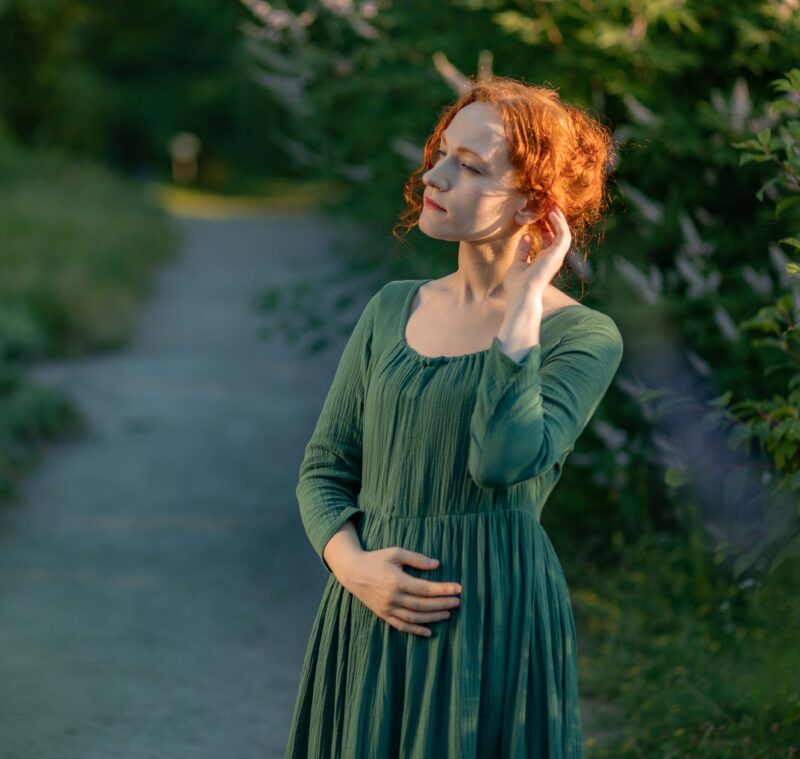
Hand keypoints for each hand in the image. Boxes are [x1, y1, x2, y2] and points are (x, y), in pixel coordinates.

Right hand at [341, 547, 461, 637]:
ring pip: (414, 618)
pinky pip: (402, 626)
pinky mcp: (383, 614)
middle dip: (442, 604)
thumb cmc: (376, 559)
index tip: (458, 589)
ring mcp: (387, 608)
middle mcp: (393, 597)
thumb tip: (437, 565)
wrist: (352, 571)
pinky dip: (416, 630)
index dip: (443, 590)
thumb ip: (416, 559)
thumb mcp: (396, 553)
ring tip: (448, 613)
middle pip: (423, 605)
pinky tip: (428, 631)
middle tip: (458, 602)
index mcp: (397, 581)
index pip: (425, 589)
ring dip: (433, 617)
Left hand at [503, 206, 572, 310]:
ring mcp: (557, 256)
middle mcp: (553, 258)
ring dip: (559, 219)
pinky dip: (559, 224)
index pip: (549, 240)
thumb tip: (526, 236)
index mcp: (544, 260)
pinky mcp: (558, 254)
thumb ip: (523, 250)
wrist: (522, 295)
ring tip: (552, 206)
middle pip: (558, 234)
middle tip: (549, 206)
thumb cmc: (518, 285)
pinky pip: (563, 235)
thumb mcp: (518, 263)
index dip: (546, 227)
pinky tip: (551, 214)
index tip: (539, 216)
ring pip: (564, 233)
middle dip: (555, 220)